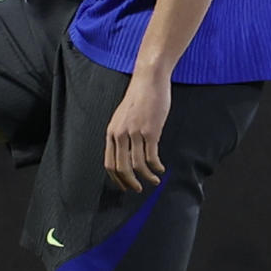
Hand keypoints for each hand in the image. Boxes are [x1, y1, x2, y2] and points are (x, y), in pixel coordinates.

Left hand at [104, 75, 170, 192]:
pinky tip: (161, 169)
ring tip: (155, 180)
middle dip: (130, 182)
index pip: (109, 163)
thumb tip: (127, 153)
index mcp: (111, 132)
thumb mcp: (123, 118)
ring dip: (147, 177)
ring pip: (137, 165)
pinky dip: (156, 167)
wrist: (148, 81)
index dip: (117, 179)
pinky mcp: (150, 131)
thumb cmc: (138, 99)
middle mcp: (120, 134)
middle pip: (121, 168)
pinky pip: (152, 157)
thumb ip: (122, 134)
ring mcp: (134, 133)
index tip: (125, 186)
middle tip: (139, 189)